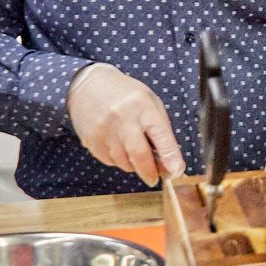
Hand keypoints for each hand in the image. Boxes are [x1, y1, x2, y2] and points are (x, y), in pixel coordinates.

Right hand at [67, 63, 183, 186]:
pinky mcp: (91, 140)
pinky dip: (118, 160)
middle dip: (150, 172)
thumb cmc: (127, 96)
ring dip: (134, 165)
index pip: (160, 134)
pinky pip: (110, 161)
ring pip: (124, 162)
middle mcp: (123, 117)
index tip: (176, 171)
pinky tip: (118, 146)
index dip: (169, 155)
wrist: (89, 86)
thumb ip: (161, 131)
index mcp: (143, 106)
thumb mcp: (150, 103)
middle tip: (154, 179)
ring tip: (134, 151)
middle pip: (139, 154)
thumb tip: (170, 163)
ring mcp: (104, 129)